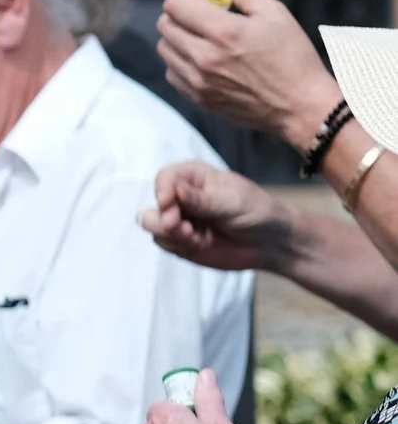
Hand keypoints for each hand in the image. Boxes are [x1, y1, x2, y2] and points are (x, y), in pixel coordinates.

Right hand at [138, 161, 292, 273]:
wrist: (271, 243)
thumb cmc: (259, 212)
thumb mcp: (234, 202)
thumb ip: (203, 199)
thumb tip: (175, 189)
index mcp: (196, 177)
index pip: (166, 178)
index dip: (162, 190)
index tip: (167, 204)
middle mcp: (182, 197)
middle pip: (154, 203)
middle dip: (162, 218)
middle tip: (180, 227)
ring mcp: (180, 220)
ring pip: (152, 225)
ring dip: (168, 234)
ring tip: (191, 238)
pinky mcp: (180, 241)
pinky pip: (163, 242)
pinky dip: (175, 245)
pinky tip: (197, 244)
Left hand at [156, 0, 342, 147]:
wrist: (299, 105)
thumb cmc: (292, 56)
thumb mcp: (275, 13)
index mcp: (223, 31)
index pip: (174, 4)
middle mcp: (203, 56)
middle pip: (165, 24)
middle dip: (181, 14)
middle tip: (204, 16)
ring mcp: (197, 80)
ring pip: (164, 48)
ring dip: (178, 37)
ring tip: (205, 38)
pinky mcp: (196, 98)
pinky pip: (172, 72)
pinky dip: (181, 61)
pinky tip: (205, 59)